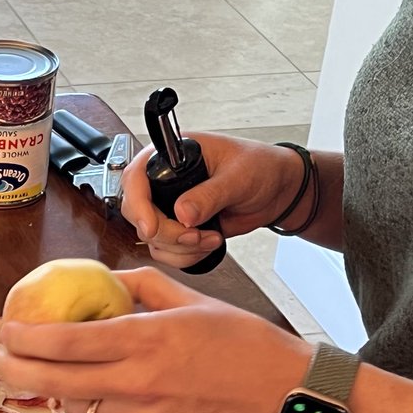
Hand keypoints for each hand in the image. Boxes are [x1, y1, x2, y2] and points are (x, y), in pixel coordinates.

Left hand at [0, 267, 312, 412]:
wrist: (288, 399)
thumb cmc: (246, 345)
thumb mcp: (193, 301)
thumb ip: (142, 286)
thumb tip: (104, 278)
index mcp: (145, 339)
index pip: (64, 342)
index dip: (24, 338)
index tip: (5, 329)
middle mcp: (138, 382)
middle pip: (54, 381)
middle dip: (15, 370)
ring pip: (78, 407)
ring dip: (59, 390)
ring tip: (50, 372)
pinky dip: (99, 407)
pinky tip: (104, 391)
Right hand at [121, 134, 304, 269]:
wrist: (276, 190)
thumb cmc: (260, 167)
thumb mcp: (238, 176)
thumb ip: (210, 194)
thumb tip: (183, 213)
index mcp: (170, 156)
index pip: (136, 179)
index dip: (138, 205)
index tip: (152, 227)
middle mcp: (163, 181)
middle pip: (139, 214)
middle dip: (167, 233)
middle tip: (195, 234)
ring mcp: (167, 206)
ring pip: (151, 238)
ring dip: (180, 247)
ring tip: (211, 237)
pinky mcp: (176, 228)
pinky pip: (165, 250)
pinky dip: (185, 255)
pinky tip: (209, 243)